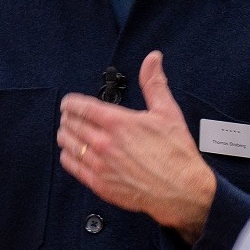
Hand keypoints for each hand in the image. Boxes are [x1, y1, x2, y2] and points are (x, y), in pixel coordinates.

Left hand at [57, 52, 217, 241]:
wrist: (183, 191)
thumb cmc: (176, 154)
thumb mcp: (167, 112)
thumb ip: (154, 83)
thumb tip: (152, 59)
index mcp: (118, 122)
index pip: (80, 106)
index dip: (70, 102)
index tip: (69, 102)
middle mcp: (105, 143)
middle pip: (70, 124)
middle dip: (68, 117)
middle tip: (70, 116)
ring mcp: (100, 164)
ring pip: (67, 144)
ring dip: (66, 135)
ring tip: (70, 132)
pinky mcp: (99, 184)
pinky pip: (71, 166)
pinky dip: (68, 156)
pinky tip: (72, 153)